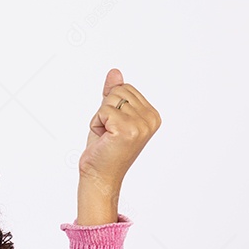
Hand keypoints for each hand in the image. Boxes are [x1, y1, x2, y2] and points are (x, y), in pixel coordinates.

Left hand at [79, 68, 160, 189]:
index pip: (126, 88)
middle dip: (105, 110)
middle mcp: (151, 119)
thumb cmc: (104, 149)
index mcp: (152, 114)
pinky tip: (103, 139)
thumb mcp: (110, 116)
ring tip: (106, 136)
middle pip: (119, 91)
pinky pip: (103, 110)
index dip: (112, 106)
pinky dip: (96, 124)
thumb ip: (114, 93)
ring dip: (100, 118)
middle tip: (108, 132)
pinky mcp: (127, 129)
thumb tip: (115, 72)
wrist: (99, 176)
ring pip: (110, 100)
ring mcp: (141, 124)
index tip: (114, 127)